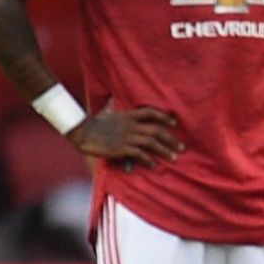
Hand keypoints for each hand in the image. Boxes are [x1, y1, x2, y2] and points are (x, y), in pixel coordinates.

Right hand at [68, 105, 182, 169]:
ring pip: (151, 143)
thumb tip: (111, 99)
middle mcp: (130, 126)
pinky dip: (148, 160)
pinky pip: (139, 154)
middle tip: (181, 147)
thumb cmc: (92, 122)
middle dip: (171, 139)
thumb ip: (112, 107)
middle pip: (156, 130)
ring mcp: (127, 137)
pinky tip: (154, 165)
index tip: (174, 123)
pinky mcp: (121, 148)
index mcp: (127, 115)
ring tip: (173, 157)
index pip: (150, 113)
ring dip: (164, 150)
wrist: (81, 132)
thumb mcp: (105, 111)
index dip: (164, 117)